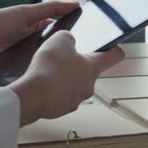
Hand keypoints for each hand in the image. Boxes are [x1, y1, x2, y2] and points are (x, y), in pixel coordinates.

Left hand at [0, 1, 78, 83]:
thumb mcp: (25, 14)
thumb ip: (50, 9)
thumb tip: (75, 4)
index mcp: (34, 25)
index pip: (59, 28)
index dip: (73, 31)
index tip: (92, 36)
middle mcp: (31, 41)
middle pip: (54, 47)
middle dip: (65, 52)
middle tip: (82, 57)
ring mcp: (24, 57)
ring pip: (45, 61)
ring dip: (53, 64)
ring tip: (69, 70)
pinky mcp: (17, 70)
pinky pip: (33, 71)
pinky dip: (40, 72)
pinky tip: (50, 77)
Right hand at [9, 31, 124, 125]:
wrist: (33, 96)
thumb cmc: (49, 68)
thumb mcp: (60, 40)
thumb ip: (68, 38)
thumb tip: (68, 42)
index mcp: (92, 68)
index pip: (113, 57)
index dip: (114, 50)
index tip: (115, 48)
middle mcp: (88, 86)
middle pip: (88, 72)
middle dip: (77, 65)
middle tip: (62, 59)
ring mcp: (75, 99)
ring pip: (72, 86)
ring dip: (63, 79)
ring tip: (47, 72)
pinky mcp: (61, 109)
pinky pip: (59, 97)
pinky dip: (52, 91)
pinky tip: (41, 86)